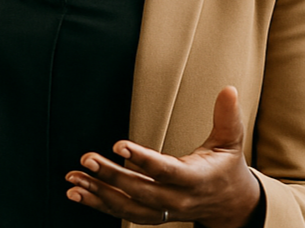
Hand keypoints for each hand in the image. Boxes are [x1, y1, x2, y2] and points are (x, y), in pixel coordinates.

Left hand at [65, 86, 261, 227]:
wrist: (230, 205)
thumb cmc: (226, 167)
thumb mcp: (231, 142)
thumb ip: (228, 116)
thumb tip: (229, 89)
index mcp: (195, 179)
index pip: (165, 170)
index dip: (142, 160)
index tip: (119, 145)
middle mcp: (177, 200)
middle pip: (140, 191)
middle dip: (111, 176)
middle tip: (87, 159)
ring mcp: (163, 211)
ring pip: (127, 208)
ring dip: (98, 194)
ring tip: (74, 180)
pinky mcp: (151, 215)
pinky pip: (122, 213)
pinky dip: (99, 204)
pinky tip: (78, 192)